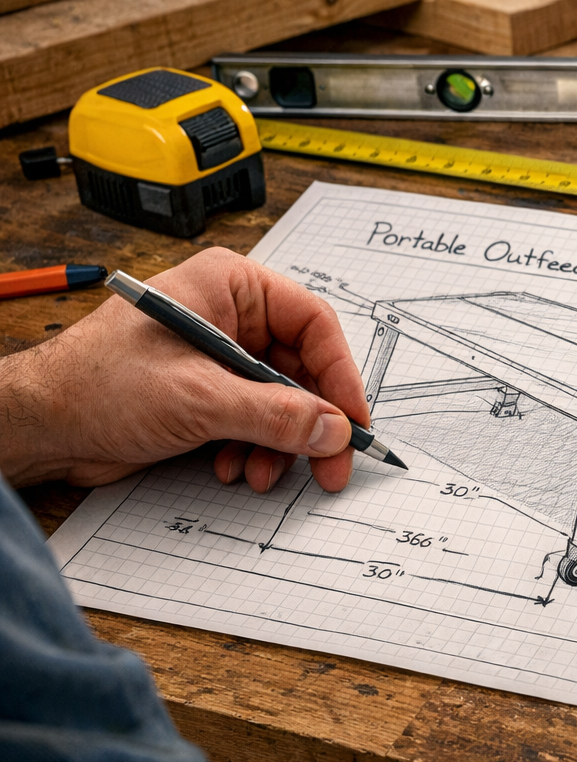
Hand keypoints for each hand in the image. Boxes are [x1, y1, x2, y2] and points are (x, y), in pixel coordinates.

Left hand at [0, 247, 367, 492]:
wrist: (38, 427)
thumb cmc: (96, 385)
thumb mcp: (198, 399)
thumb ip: (274, 415)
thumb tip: (334, 430)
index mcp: (230, 287)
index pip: (312, 324)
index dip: (340, 375)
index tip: (354, 420)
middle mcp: (229, 316)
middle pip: (301, 369)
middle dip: (310, 423)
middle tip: (330, 465)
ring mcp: (218, 357)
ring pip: (281, 401)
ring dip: (278, 444)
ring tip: (261, 474)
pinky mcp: (206, 393)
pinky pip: (254, 420)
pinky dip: (252, 450)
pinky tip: (231, 468)